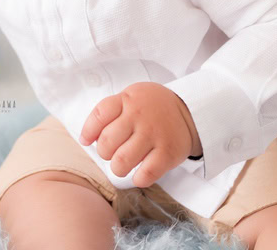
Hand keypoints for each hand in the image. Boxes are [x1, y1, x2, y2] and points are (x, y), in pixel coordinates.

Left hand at [78, 81, 201, 187]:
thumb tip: (86, 138)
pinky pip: (145, 175)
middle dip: (105, 152)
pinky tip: (141, 171)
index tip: (88, 140)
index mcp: (128, 100)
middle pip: (106, 143)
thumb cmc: (152, 107)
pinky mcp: (168, 153)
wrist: (190, 111)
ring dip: (118, 168)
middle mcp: (140, 116)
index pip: (99, 115)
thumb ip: (109, 112)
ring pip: (121, 162)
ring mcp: (154, 134)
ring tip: (124, 163)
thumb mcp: (131, 97)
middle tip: (113, 151)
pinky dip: (138, 178)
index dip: (88, 131)